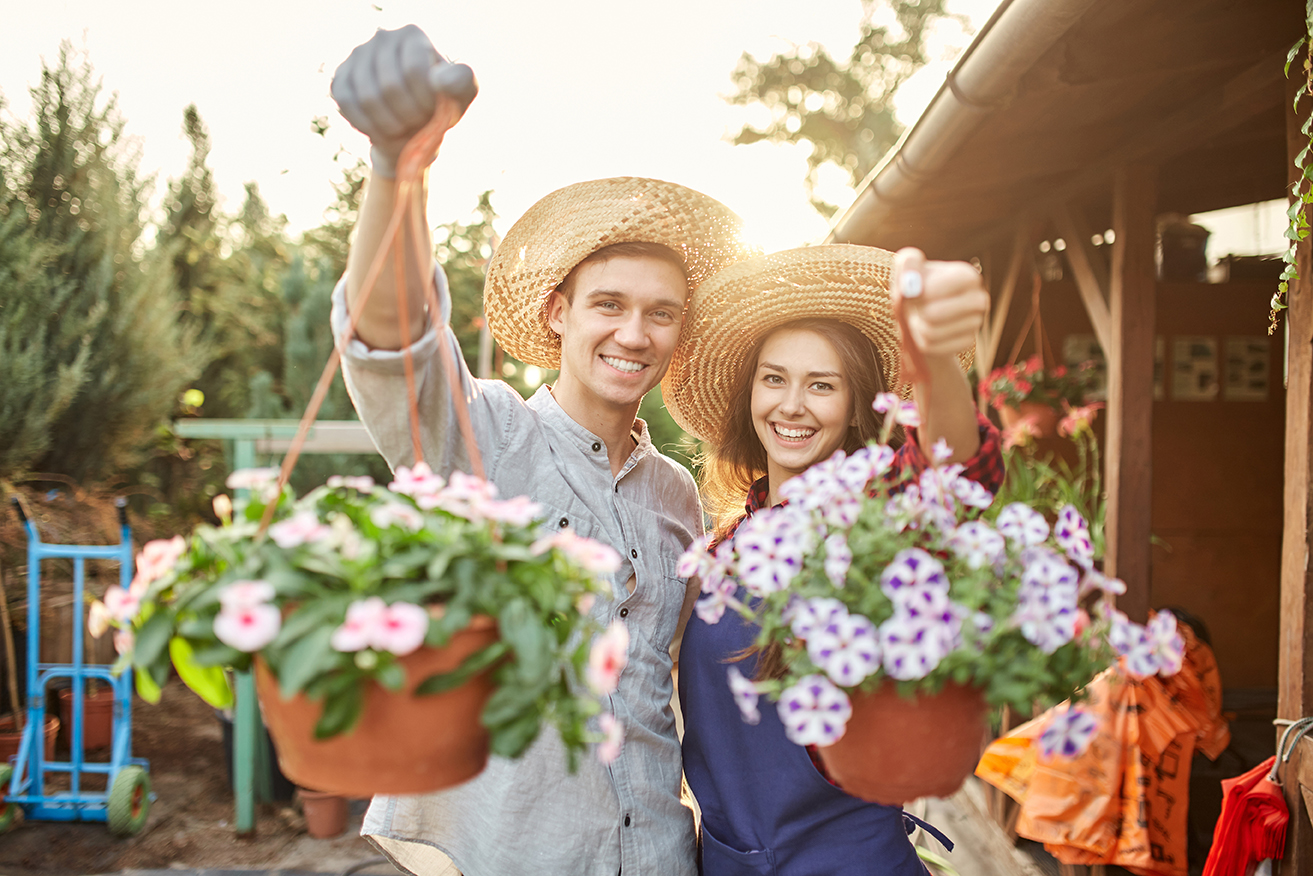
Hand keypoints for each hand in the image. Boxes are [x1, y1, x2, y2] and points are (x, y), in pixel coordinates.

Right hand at [331, 25, 477, 177]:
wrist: (413, 125)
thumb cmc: (440, 104)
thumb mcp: (461, 95)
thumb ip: (460, 82)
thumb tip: (440, 79)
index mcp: (412, 35)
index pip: (414, 71)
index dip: (425, 101)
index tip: (434, 109)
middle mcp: (381, 38)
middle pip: (390, 87)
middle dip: (408, 115)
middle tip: (417, 120)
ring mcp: (357, 56)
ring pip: (368, 99)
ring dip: (390, 124)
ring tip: (402, 125)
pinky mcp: (340, 78)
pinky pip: (348, 105)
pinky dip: (368, 125)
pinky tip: (383, 127)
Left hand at [892, 248, 989, 359]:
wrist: (921, 318)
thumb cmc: (915, 291)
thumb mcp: (908, 272)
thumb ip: (907, 262)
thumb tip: (910, 262)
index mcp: (968, 276)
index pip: (954, 283)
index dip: (928, 290)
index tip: (916, 292)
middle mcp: (978, 299)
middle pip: (935, 313)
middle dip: (917, 312)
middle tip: (917, 308)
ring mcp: (976, 322)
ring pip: (932, 332)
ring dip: (917, 327)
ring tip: (920, 319)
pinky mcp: (967, 342)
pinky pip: (933, 347)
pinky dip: (922, 342)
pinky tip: (926, 333)